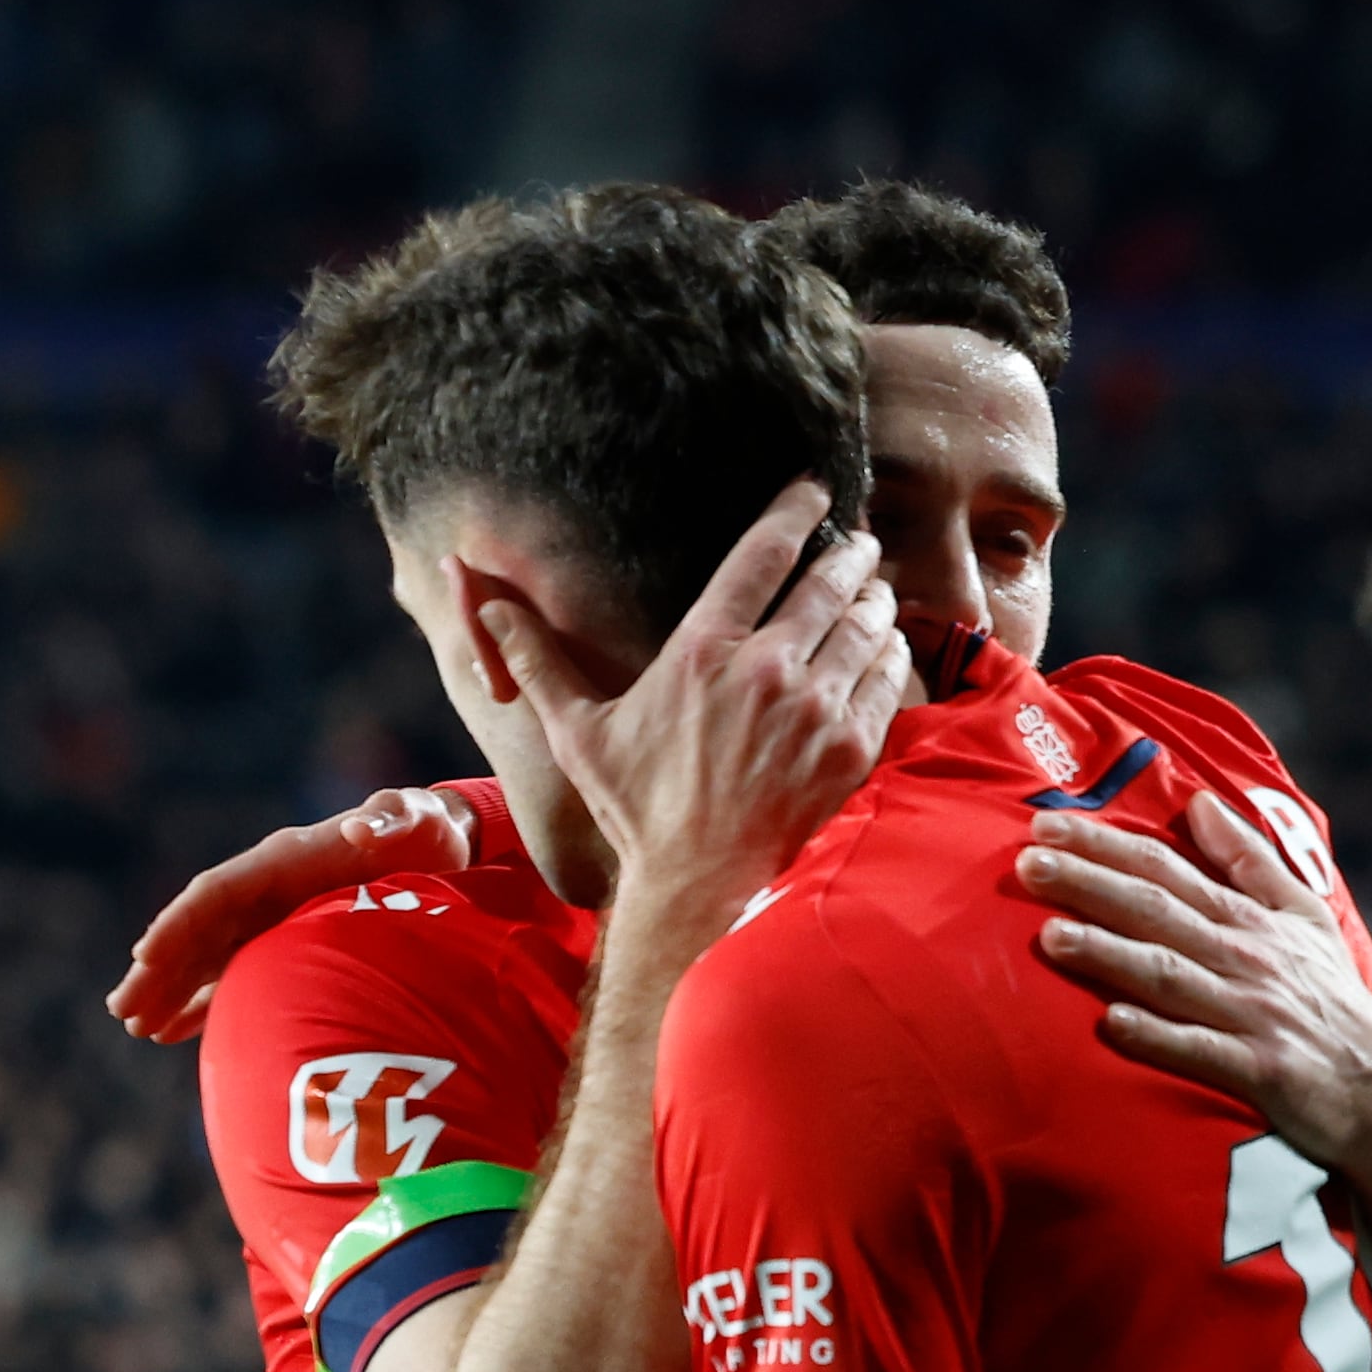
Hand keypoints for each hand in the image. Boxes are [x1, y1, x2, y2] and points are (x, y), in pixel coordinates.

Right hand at [111, 789, 475, 1039]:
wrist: (444, 845)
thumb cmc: (427, 828)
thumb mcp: (414, 818)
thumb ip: (388, 821)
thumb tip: (360, 829)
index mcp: (282, 860)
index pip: (216, 893)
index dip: (181, 924)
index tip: (145, 957)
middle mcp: (266, 890)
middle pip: (199, 931)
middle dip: (160, 970)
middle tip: (123, 1009)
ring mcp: (271, 918)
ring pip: (208, 958)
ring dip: (172, 991)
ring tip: (137, 1027)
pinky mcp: (287, 944)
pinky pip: (235, 976)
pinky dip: (206, 1003)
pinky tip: (173, 1031)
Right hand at [488, 481, 902, 948]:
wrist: (702, 882)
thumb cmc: (639, 807)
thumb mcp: (575, 729)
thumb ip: (535, 656)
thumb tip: (479, 596)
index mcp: (703, 652)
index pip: (760, 556)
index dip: (793, 512)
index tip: (815, 489)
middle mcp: (767, 670)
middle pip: (827, 584)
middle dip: (850, 553)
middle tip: (860, 540)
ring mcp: (816, 708)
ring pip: (864, 627)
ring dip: (875, 599)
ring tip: (877, 588)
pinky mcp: (852, 747)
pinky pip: (885, 679)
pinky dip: (891, 653)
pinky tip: (889, 644)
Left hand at [1019, 792, 1371, 1179]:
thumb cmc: (1331, 1001)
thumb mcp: (1305, 917)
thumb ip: (1250, 860)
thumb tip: (1201, 801)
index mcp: (1249, 921)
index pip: (1168, 870)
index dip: (1105, 845)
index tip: (1046, 824)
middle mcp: (1246, 959)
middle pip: (1158, 912)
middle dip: (1091, 884)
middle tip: (1027, 862)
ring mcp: (1251, 1015)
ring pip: (1169, 976)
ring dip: (1111, 954)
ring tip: (1051, 936)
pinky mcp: (1259, 1071)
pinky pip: (1200, 1050)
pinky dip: (1158, 1035)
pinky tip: (1111, 1022)